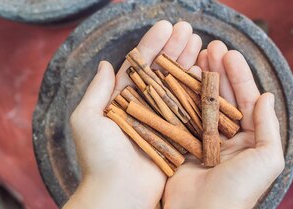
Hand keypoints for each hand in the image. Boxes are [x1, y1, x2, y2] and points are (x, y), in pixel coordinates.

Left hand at [64, 20, 202, 208]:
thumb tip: (105, 63)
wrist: (118, 192)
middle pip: (161, 72)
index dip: (153, 45)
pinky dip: (197, 90)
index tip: (167, 26)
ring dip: (188, 63)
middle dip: (175, 49)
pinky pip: (189, 109)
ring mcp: (160, 121)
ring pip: (177, 86)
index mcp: (120, 101)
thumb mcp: (87, 119)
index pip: (138, 66)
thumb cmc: (99, 158)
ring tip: (201, 43)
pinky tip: (206, 71)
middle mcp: (142, 108)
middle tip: (190, 29)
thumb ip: (97, 90)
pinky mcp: (176, 136)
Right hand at [163, 41, 284, 208]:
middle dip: (219, 72)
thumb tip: (266, 96)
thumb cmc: (240, 190)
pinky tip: (179, 79)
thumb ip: (269, 126)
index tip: (230, 53)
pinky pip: (184, 116)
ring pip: (204, 103)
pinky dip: (182, 97)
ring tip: (196, 56)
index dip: (240, 76)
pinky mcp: (184, 146)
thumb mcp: (267, 159)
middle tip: (211, 47)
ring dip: (201, 79)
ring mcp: (206, 142)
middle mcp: (230, 139)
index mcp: (252, 141)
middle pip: (225, 97)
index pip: (247, 100)